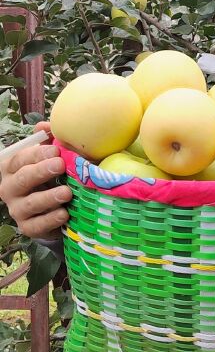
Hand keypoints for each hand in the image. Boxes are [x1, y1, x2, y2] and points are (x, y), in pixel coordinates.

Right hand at [0, 121, 70, 238]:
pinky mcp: (27, 227)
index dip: (37, 154)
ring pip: (29, 203)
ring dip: (48, 197)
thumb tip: (46, 125)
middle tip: (60, 165)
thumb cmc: (51, 174)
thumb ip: (48, 139)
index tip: (56, 150)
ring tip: (67, 192)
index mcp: (12, 167)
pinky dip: (50, 220)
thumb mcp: (50, 155)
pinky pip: (36, 225)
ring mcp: (17, 209)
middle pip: (22, 179)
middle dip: (41, 171)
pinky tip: (64, 214)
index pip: (20, 159)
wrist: (54, 205)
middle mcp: (10, 188)